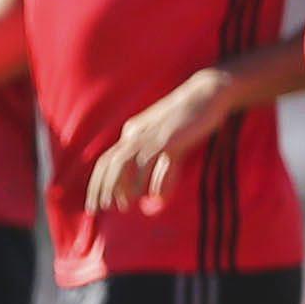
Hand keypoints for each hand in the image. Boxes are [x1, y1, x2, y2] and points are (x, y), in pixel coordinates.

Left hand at [86, 68, 236, 213]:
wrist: (208, 93)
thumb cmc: (192, 119)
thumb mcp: (172, 144)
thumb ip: (162, 169)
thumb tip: (155, 197)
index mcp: (133, 133)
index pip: (107, 161)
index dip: (98, 184)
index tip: (96, 205)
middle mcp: (136, 134)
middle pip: (110, 163)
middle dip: (101, 188)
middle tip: (98, 210)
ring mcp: (152, 136)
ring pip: (126, 163)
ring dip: (121, 186)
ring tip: (122, 206)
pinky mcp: (169, 138)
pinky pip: (153, 162)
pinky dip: (151, 181)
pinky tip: (153, 196)